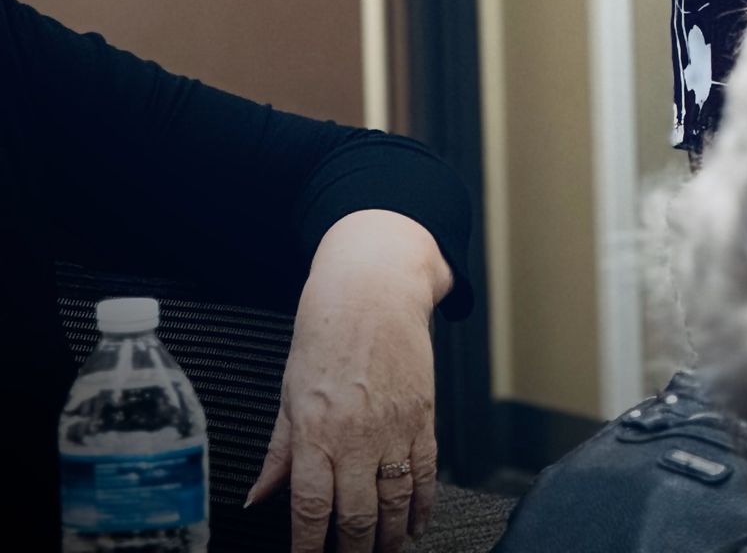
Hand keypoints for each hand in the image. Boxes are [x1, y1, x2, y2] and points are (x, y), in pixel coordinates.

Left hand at [246, 211, 447, 551]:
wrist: (375, 284)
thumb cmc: (327, 330)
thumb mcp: (290, 390)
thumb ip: (278, 451)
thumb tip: (257, 497)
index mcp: (314, 431)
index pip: (309, 511)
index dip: (308, 549)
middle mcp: (354, 435)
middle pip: (355, 517)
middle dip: (352, 552)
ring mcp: (393, 426)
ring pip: (393, 503)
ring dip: (388, 538)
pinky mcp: (423, 414)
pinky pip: (426, 473)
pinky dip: (423, 505)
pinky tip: (415, 523)